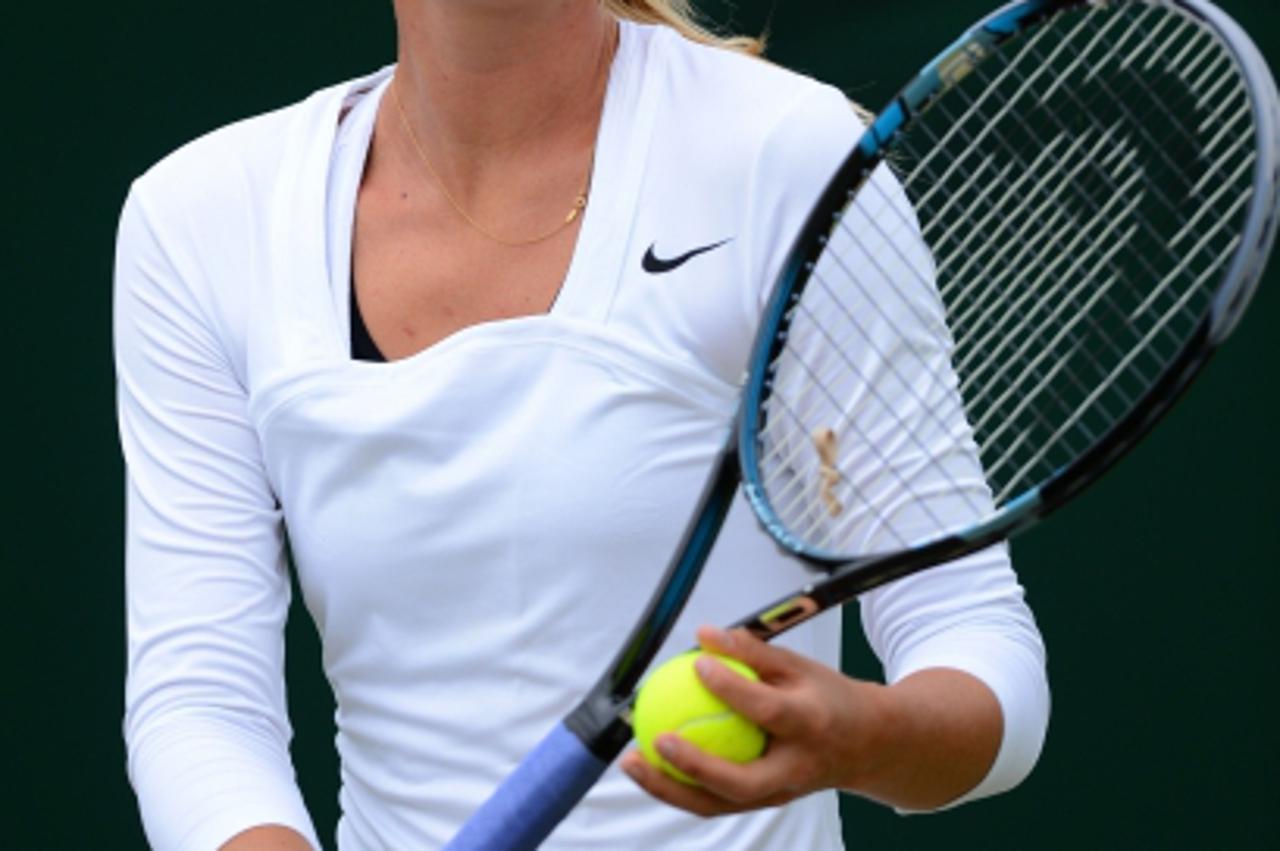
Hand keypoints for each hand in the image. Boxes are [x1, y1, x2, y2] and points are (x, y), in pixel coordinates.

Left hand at [619, 625, 886, 816]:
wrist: (869, 746)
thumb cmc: (827, 698)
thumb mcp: (800, 666)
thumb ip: (753, 652)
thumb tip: (704, 633)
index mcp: (810, 725)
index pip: (767, 710)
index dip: (731, 688)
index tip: (697, 663)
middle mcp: (794, 768)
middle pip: (739, 782)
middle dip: (694, 766)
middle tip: (657, 739)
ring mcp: (779, 794)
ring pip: (718, 804)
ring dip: (670, 788)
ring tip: (632, 761)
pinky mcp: (764, 804)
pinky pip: (714, 802)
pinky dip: (679, 788)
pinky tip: (650, 765)